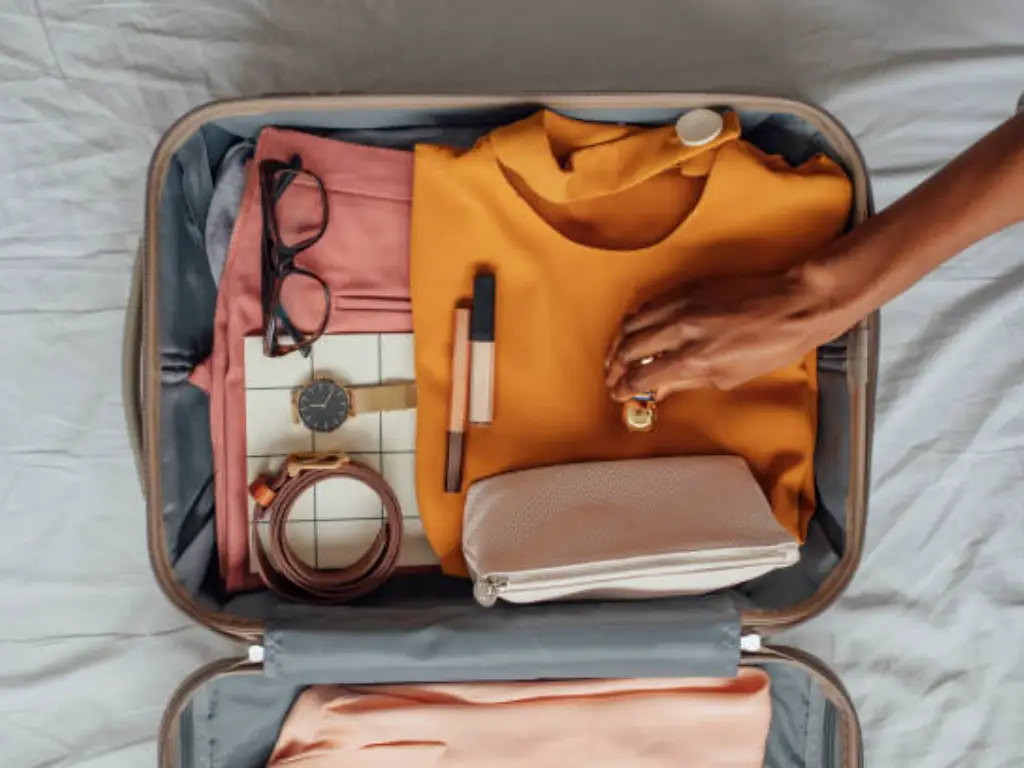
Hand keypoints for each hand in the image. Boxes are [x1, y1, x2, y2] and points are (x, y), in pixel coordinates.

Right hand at [604, 267, 821, 400]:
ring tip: (615, 355)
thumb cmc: (772, 343)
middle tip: (612, 377)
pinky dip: (635, 320)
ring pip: (631, 324)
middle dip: (613, 367)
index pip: (640, 376)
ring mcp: (682, 305)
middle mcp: (682, 330)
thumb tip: (661, 388)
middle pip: (627, 349)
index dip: (623, 387)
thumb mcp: (729, 376)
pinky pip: (648, 304)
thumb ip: (688, 381)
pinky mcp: (687, 288)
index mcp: (693, 358)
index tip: (619, 392)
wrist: (793, 305)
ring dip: (617, 343)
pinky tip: (635, 329)